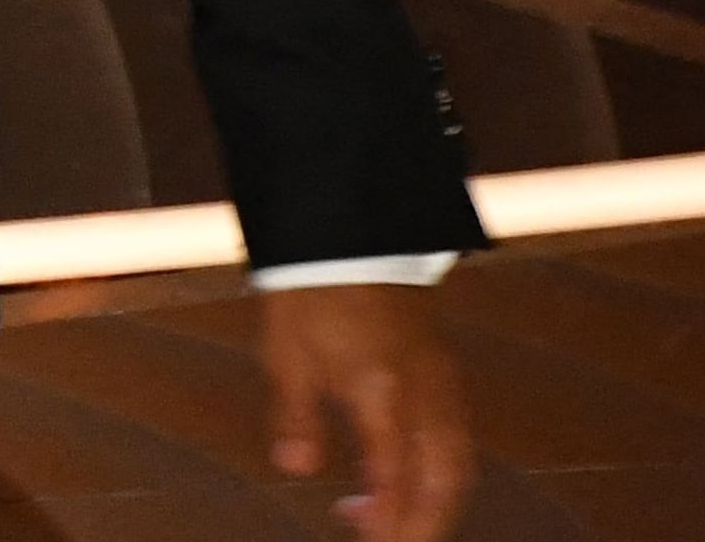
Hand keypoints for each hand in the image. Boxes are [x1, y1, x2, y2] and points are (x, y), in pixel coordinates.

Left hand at [262, 283, 473, 539]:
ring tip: (396, 525)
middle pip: (442, 480)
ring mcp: (440, 381)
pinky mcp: (443, 371)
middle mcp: (423, 391)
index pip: (395, 475)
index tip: (373, 541)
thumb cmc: (311, 289)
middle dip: (424, 523)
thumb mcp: (287, 353)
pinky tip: (406, 479)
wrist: (348, 233)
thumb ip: (296, 415)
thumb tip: (296, 468)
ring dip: (435, 502)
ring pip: (457, 462)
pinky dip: (439, 470)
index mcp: (381, 390)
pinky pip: (454, 436)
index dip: (389, 518)